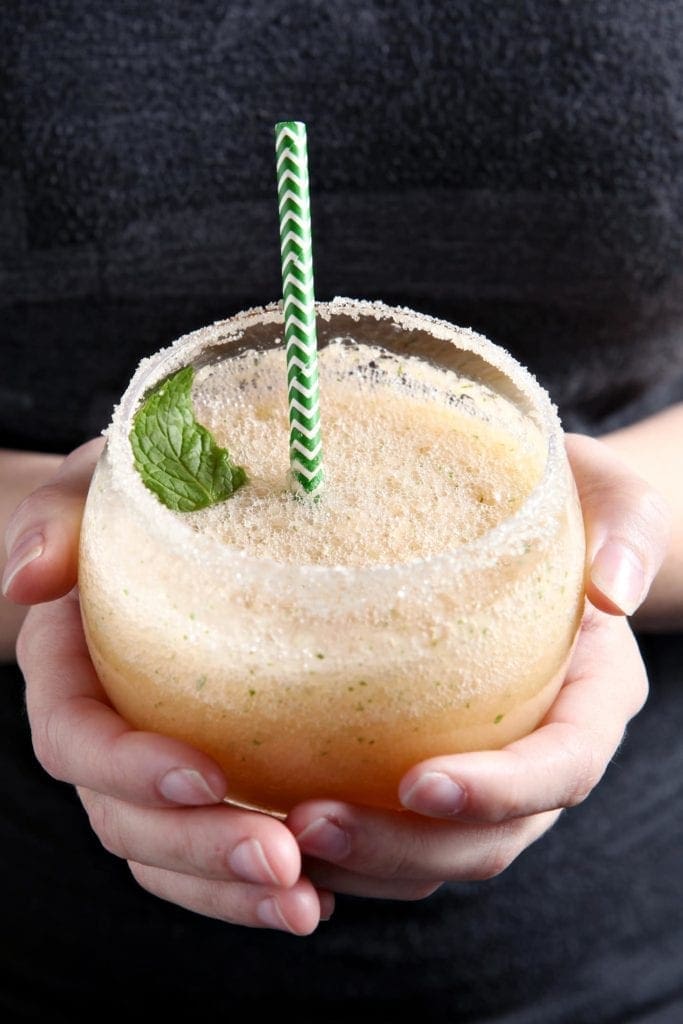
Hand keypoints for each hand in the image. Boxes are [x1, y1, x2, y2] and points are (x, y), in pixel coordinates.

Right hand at [5, 440, 331, 933]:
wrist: (173, 531)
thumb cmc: (142, 500)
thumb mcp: (101, 485)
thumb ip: (59, 517)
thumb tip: (31, 575)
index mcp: (68, 672)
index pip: (76, 739)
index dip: (128, 767)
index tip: (206, 772)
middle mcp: (103, 736)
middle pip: (125, 821)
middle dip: (198, 849)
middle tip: (282, 859)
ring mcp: (150, 772)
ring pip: (169, 858)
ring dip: (232, 891)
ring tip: (307, 902)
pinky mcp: (202, 790)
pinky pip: (210, 860)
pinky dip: (252, 890)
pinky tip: (322, 897)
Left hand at [285, 434, 670, 898]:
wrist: (538, 527)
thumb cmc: (573, 505)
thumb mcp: (610, 497)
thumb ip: (626, 532)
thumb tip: (613, 590)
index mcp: (596, 697)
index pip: (564, 767)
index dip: (500, 791)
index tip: (416, 782)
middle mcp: (548, 751)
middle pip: (493, 838)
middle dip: (405, 845)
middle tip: (312, 821)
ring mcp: (495, 771)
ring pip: (441, 855)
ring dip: (366, 860)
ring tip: (280, 833)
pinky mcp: (445, 767)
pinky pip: (405, 837)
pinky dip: (352, 850)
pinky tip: (278, 821)